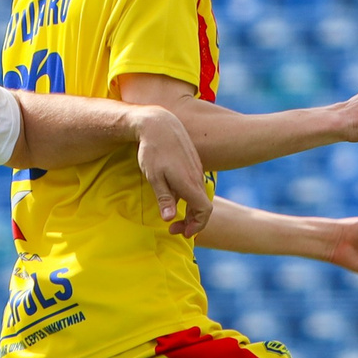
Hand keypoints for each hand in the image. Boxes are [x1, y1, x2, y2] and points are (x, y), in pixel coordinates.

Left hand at [133, 108, 211, 236]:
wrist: (159, 124)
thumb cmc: (153, 151)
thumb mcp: (154, 177)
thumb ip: (164, 199)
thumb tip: (170, 219)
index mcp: (190, 184)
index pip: (204, 211)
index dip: (197, 225)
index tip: (183, 233)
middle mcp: (197, 178)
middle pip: (203, 207)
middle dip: (192, 222)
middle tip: (173, 229)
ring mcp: (197, 170)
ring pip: (199, 196)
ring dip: (190, 210)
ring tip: (172, 215)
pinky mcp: (193, 164)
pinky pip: (196, 186)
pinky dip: (189, 198)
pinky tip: (174, 197)